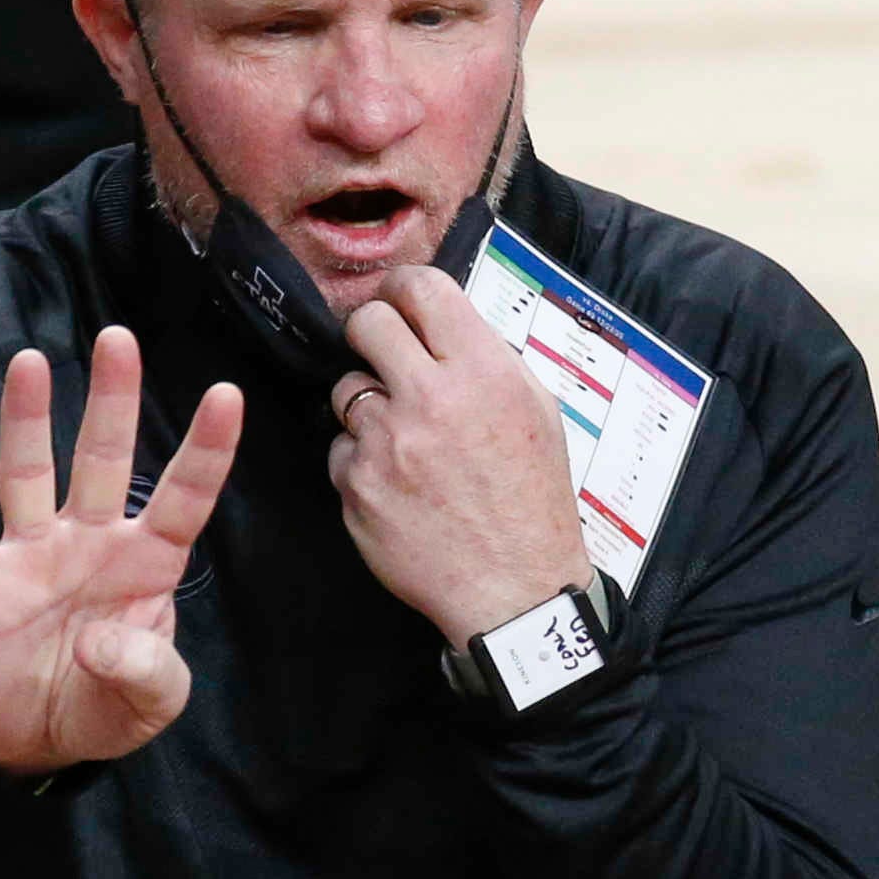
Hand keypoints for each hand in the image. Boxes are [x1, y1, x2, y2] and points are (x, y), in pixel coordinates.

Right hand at [0, 330, 242, 778]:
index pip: (182, 499)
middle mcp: (88, 545)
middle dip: (112, 402)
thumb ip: (147, 673)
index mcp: (144, 566)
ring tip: (29, 363)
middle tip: (119, 338)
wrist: (32, 744)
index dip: (206, 452)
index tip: (228, 395)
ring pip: (27, 476)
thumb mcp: (150, 704)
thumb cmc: (102, 707)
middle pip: (102, 461)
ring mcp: (29, 559)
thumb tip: (100, 640)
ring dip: (26, 422)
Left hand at [325, 264, 589, 642]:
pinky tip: (397, 485)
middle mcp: (431, 398)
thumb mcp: (537, 412)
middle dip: (371, 333)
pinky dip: (361, 462)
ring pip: (346, 389)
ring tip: (403, 439)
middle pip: (367, 324)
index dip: (403, 288)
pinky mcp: (357, 485)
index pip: (422, 288)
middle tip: (382, 354)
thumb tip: (441, 324)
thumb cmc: (532, 501)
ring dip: (366, 405)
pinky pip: (340, 450)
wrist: (516, 590)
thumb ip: (487, 360)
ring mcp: (386, 443)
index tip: (398, 300)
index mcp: (484, 371)